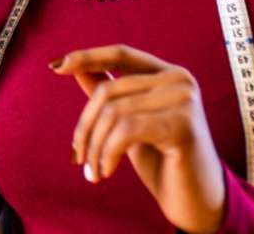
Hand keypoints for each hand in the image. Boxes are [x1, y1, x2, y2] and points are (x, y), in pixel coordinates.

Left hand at [52, 45, 225, 233]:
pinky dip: (107, 152)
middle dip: (86, 126)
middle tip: (78, 156)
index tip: (57, 66)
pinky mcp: (182, 124)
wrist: (196, 200)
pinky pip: (126, 130)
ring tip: (92, 171)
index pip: (121, 53)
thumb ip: (109, 94)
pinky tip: (105, 171)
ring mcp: (184, 99)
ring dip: (95, 146)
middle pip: (110, 89)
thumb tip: (74, 67)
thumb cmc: (163, 160)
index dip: (88, 56)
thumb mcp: (130, 122)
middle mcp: (179, 79)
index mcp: (167, 73)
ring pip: (114, 111)